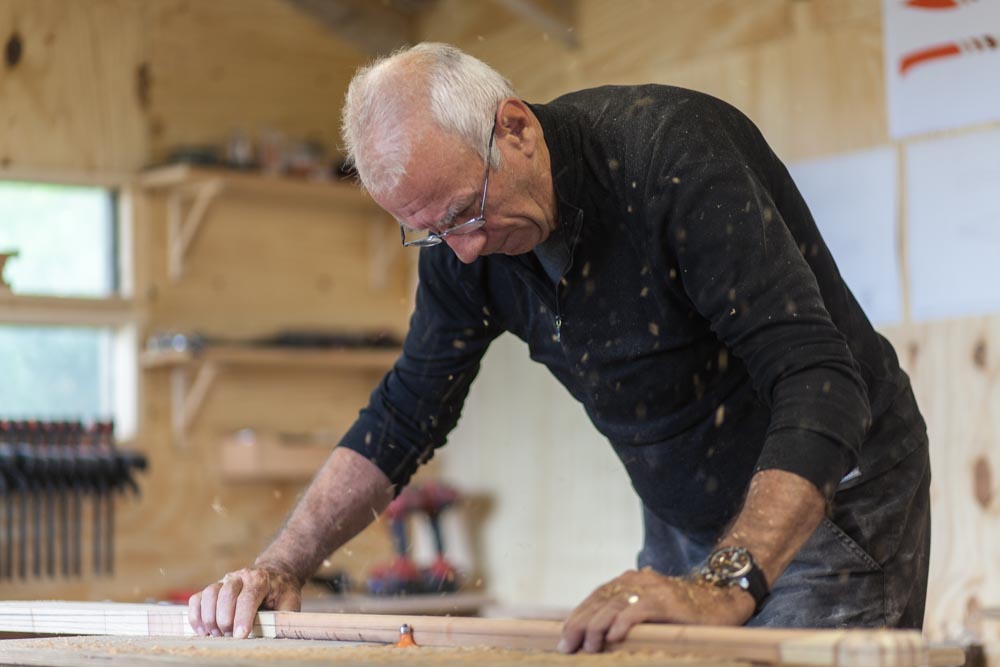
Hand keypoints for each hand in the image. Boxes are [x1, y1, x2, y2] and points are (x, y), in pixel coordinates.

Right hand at [188, 566, 301, 638]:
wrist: (274, 575)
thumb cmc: (281, 593)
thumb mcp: (290, 602)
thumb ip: (284, 616)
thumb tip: (279, 633)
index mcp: (260, 579)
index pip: (248, 597)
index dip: (243, 617)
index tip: (240, 636)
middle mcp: (240, 577)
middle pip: (225, 595)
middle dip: (225, 620)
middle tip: (229, 637)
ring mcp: (224, 581)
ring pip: (209, 595)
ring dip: (209, 618)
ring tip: (217, 635)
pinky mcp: (212, 589)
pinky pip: (196, 599)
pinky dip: (196, 616)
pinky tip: (203, 631)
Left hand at [557, 568, 754, 653]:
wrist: (719, 600)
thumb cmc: (681, 612)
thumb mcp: (648, 610)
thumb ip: (624, 616)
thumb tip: (595, 639)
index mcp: (628, 582)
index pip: (594, 598)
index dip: (576, 618)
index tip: (563, 639)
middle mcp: (636, 581)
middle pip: (599, 602)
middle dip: (579, 625)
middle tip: (567, 647)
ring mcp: (651, 589)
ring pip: (614, 606)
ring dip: (597, 627)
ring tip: (589, 647)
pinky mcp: (667, 601)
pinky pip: (640, 609)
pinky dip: (625, 622)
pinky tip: (615, 636)